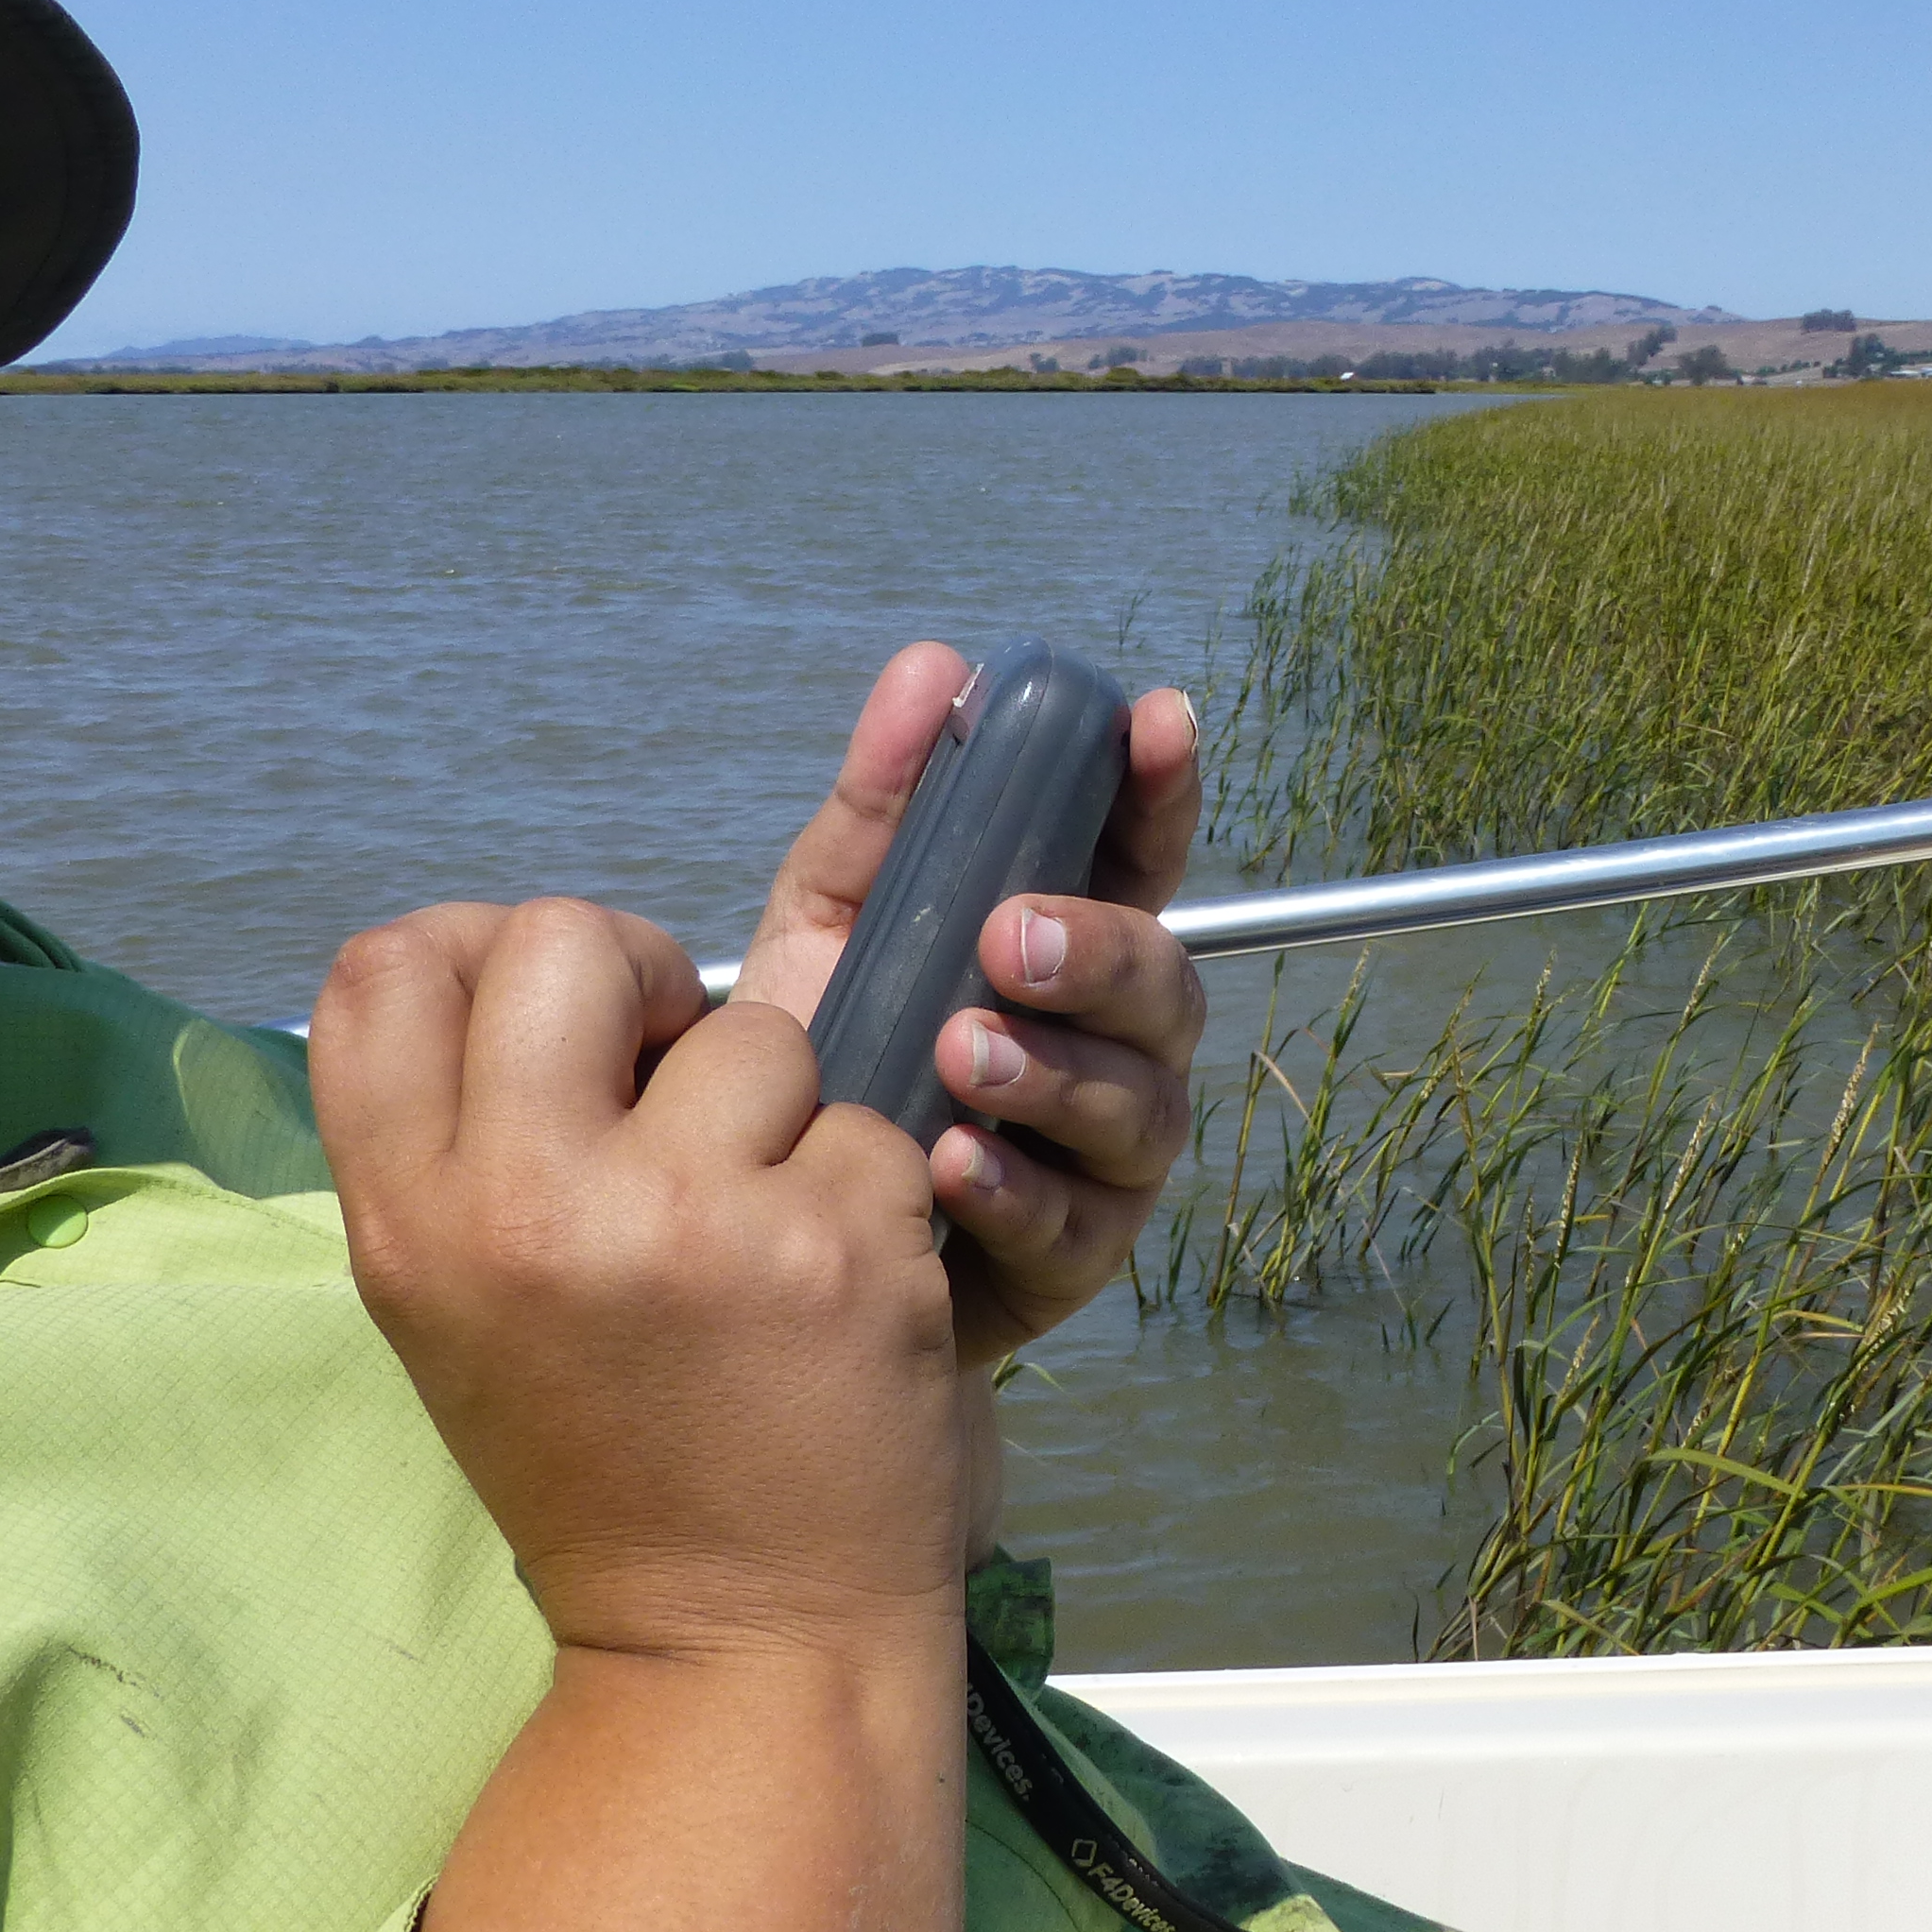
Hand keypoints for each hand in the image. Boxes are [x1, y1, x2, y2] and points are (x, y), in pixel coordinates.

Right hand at [310, 896, 966, 1661]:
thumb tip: (524, 971)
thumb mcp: (459, 1312)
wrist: (741, 1646)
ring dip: (781, 1110)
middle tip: (677, 1070)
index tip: (555, 1017)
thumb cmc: (607, 1466)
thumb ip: (465, 1144)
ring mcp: (689, 1223)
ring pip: (755, 1030)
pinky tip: (840, 1292)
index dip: (474, 947)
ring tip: (765, 1232)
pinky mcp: (837, 1246)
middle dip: (644, 975)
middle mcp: (528, 1209)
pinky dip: (872, 1194)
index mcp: (410, 1226)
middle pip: (565, 936)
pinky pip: (870, 1125)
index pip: (379, 969)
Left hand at [734, 642, 1207, 1364]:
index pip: (1141, 856)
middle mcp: (1109, 1047)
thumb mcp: (836, 923)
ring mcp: (1101, 1160)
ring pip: (1137, 1108)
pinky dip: (1015, 1188)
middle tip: (1009, 937)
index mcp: (1064, 947)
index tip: (1155, 720)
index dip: (1160, 789)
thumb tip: (932, 668)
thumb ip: (884, 806)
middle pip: (1165, 983)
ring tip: (961, 1053)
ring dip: (1054, 1074)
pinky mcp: (1066, 1262)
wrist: (767, 1250)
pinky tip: (952, 1164)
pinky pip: (1072, 1226)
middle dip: (1098, 952)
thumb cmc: (829, 1067)